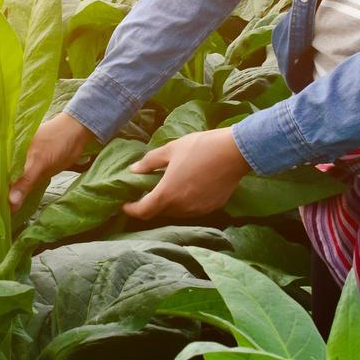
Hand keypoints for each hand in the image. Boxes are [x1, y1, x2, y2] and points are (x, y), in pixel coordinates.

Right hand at [0, 111, 95, 213]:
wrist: (75, 133)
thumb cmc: (57, 142)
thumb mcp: (41, 162)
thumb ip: (25, 181)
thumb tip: (10, 202)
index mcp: (6, 149)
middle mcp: (9, 156)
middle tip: (1, 213)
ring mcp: (18, 163)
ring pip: (6, 181)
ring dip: (6, 196)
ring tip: (8, 211)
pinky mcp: (29, 169)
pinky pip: (18, 183)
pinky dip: (16, 194)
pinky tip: (17, 203)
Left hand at [120, 127, 252, 220]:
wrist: (234, 152)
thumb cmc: (199, 147)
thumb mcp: (170, 150)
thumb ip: (149, 162)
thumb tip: (134, 170)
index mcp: (167, 194)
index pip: (143, 212)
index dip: (131, 209)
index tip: (126, 203)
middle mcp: (181, 208)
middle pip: (160, 212)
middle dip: (151, 203)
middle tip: (148, 189)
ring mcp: (198, 210)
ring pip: (177, 212)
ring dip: (170, 203)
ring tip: (170, 186)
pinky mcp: (212, 208)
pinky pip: (193, 209)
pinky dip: (186, 202)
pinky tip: (190, 186)